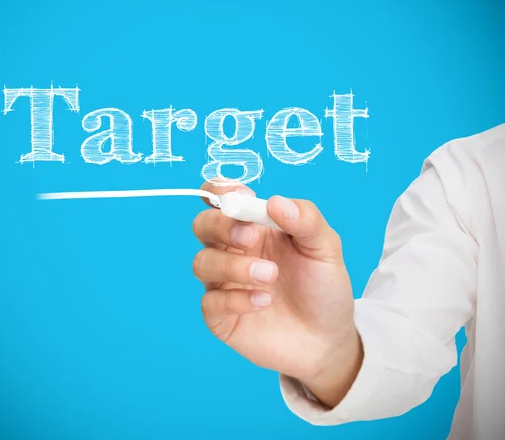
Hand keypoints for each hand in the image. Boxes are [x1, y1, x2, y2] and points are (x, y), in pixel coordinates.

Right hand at [192, 181, 362, 406]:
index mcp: (254, 227)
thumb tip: (275, 202)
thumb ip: (306, 220)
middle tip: (250, 238)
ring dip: (233, 266)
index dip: (219, 191)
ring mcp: (224, 283)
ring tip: (270, 276)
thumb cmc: (323, 287)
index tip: (237, 196)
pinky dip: (235, 299)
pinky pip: (210, 302)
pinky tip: (264, 301)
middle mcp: (233, 251)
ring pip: (202, 263)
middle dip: (220, 226)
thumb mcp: (326, 248)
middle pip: (202, 225)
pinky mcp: (221, 316)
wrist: (329, 339)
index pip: (221, 199)